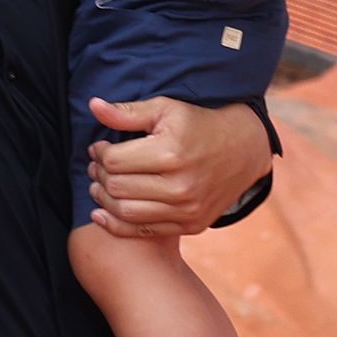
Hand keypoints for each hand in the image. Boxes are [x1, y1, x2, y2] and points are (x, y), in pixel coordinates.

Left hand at [82, 97, 270, 238]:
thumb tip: (93, 106)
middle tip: (96, 167)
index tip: (99, 147)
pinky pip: (143, 231)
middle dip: (99, 175)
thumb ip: (128, 112)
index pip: (115, 161)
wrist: (243, 150)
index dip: (99, 153)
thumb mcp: (165, 109)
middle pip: (117, 187)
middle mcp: (180, 186)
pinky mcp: (191, 225)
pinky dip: (117, 225)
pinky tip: (102, 213)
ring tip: (99, 186)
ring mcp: (187, 209)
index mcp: (171, 153)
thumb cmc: (198, 125)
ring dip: (103, 200)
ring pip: (125, 212)